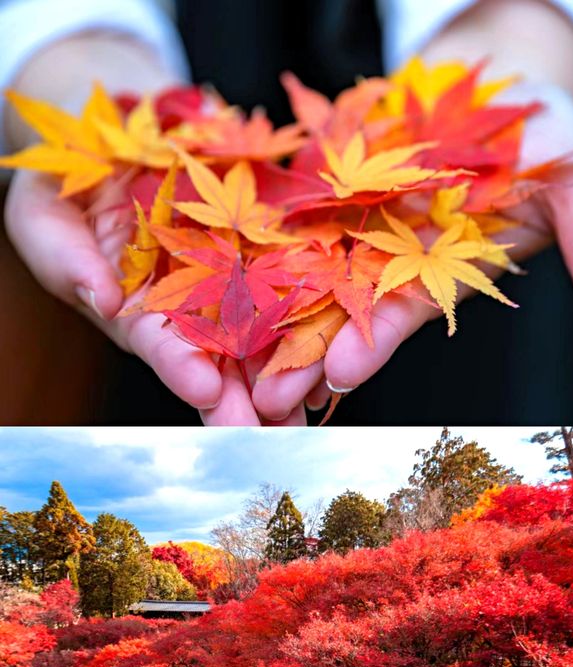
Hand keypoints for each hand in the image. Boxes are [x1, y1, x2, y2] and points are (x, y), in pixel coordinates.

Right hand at [4, 170, 310, 425]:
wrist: (113, 137)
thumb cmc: (67, 186)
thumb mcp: (46, 218)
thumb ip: (67, 262)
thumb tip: (100, 301)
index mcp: (137, 311)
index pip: (159, 344)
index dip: (180, 368)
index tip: (205, 391)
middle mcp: (188, 307)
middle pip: (220, 357)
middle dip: (245, 396)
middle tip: (273, 429)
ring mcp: (227, 280)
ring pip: (261, 329)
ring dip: (286, 366)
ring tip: (311, 402)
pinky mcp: (258, 248)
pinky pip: (288, 277)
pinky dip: (310, 308)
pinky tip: (333, 341)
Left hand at [252, 1, 572, 420]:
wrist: (492, 78)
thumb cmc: (541, 129)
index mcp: (442, 271)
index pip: (402, 314)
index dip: (374, 342)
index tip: (341, 375)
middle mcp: (387, 260)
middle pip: (336, 314)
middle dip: (300, 357)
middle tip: (258, 403)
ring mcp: (349, 226)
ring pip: (296, 279)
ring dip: (262, 321)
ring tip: (220, 365)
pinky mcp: (321, 190)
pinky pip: (278, 220)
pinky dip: (248, 249)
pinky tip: (209, 278)